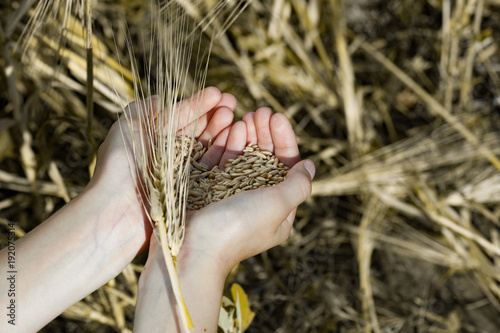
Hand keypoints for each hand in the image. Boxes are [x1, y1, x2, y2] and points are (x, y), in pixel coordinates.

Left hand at [89, 87, 236, 250]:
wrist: (118, 213)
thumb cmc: (118, 169)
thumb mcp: (124, 131)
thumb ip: (141, 111)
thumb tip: (158, 98)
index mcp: (153, 141)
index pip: (180, 117)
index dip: (199, 104)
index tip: (219, 93)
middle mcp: (169, 157)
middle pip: (197, 131)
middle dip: (216, 115)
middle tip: (233, 103)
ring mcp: (182, 175)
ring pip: (207, 148)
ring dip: (222, 132)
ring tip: (237, 119)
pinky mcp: (193, 193)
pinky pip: (212, 169)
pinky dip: (225, 153)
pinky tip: (236, 140)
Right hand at [135, 106, 314, 331]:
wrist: (190, 249)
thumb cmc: (237, 229)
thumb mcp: (277, 206)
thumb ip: (298, 186)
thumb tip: (310, 166)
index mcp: (278, 210)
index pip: (287, 167)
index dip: (284, 140)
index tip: (276, 117)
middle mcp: (256, 202)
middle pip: (265, 159)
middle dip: (264, 133)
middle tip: (259, 111)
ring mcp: (231, 195)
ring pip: (243, 158)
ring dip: (246, 135)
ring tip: (245, 116)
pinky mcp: (209, 190)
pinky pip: (221, 163)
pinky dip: (226, 145)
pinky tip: (229, 128)